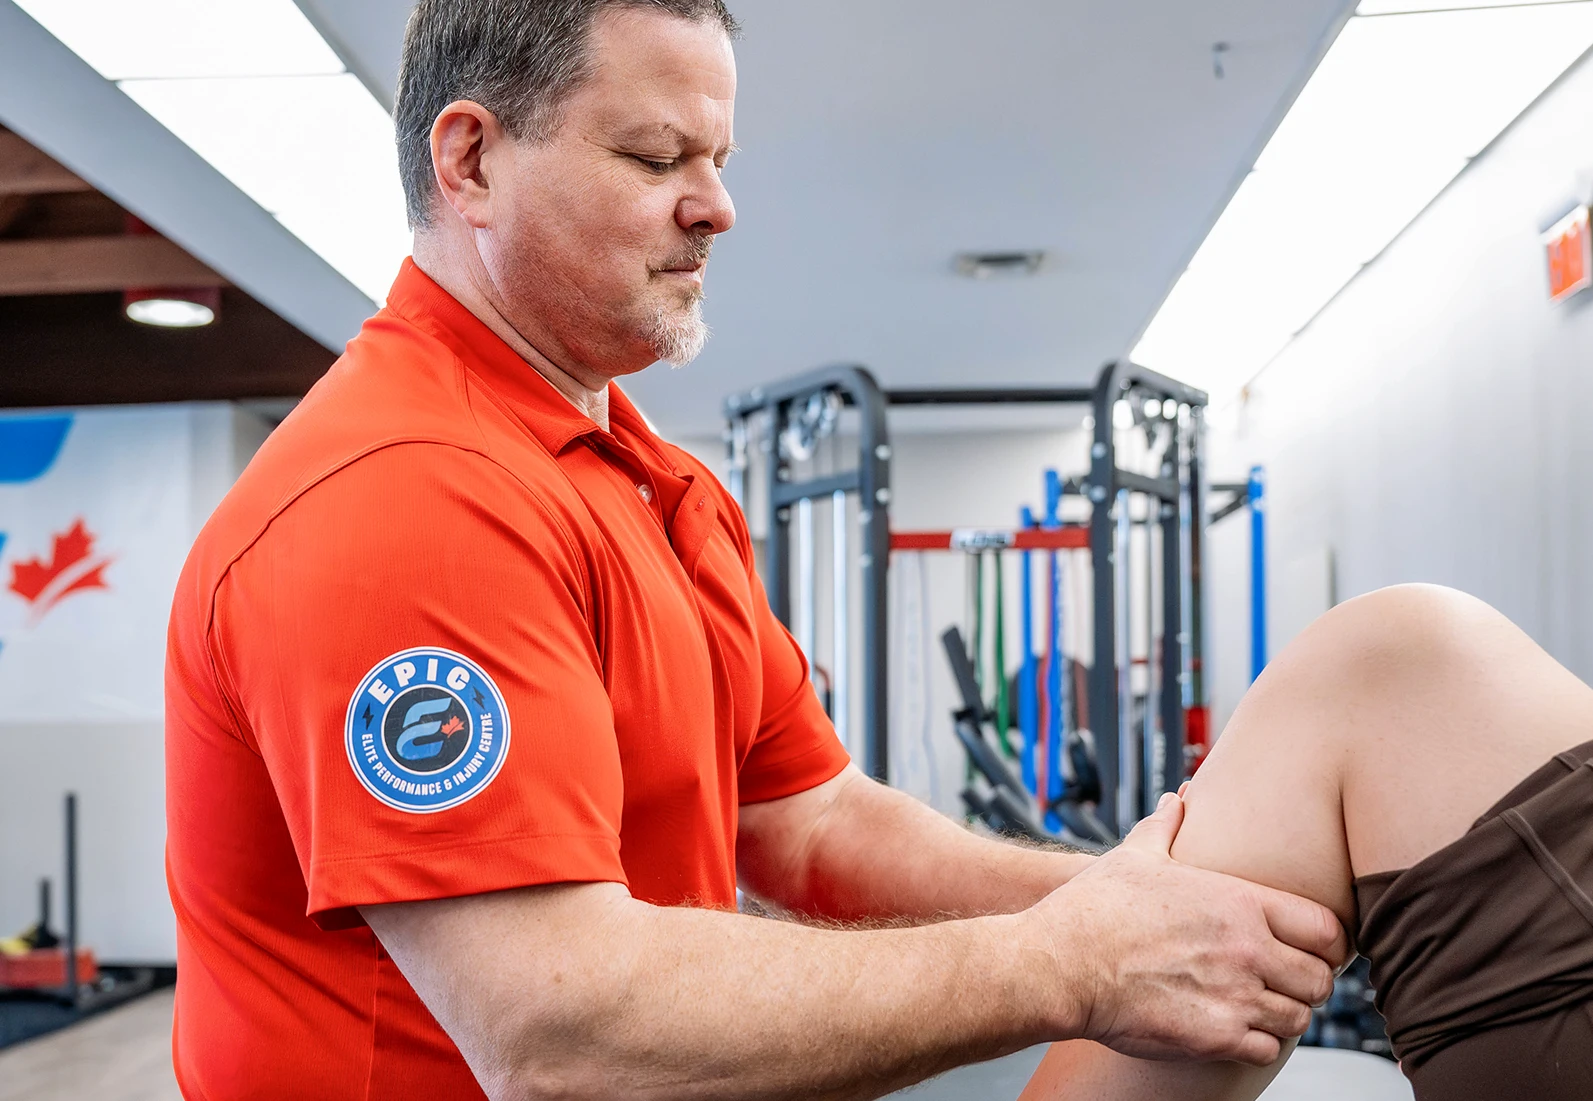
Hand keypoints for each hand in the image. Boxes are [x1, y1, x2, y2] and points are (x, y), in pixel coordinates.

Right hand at [1025, 793, 1346, 1065]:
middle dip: (1309, 983)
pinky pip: (1267, 1049)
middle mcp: (1248, 949)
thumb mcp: (1136, 856)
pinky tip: (1236, 1029)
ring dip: (1284, 1014)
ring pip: (1299, 1018)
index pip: (1326, 928)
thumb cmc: (1094, 909)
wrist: (1060, 965)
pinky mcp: (1216, 1037)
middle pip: (1321, 979)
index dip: (1329, 942)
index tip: (1314, 949)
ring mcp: (1235, 996)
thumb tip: (1177, 800)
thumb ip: (1167, 828)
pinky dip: (1258, 1043)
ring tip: (1260, 1007)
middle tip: (1287, 983)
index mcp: (1239, 902)